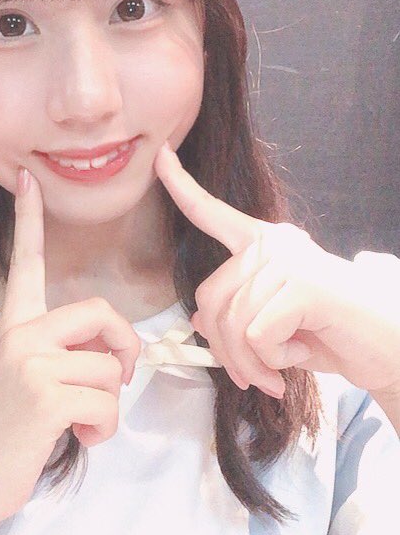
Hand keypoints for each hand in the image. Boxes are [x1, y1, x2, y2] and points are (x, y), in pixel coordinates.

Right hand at [0, 166, 140, 531]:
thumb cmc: (2, 435)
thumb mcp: (23, 380)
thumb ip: (59, 354)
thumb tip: (111, 354)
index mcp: (12, 325)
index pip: (24, 261)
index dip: (27, 218)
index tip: (27, 177)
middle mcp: (19, 335)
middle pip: (102, 315)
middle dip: (125, 351)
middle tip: (118, 380)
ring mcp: (30, 364)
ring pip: (111, 370)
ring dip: (108, 408)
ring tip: (78, 425)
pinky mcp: (45, 397)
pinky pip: (108, 404)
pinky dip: (104, 430)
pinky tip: (77, 440)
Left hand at [154, 141, 399, 398]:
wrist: (390, 344)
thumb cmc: (331, 333)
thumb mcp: (273, 324)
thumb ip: (236, 313)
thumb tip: (195, 319)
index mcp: (262, 242)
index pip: (211, 212)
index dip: (180, 186)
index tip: (159, 155)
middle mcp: (272, 243)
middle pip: (209, 299)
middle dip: (223, 350)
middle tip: (250, 379)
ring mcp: (288, 260)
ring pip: (233, 324)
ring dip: (250, 364)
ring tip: (275, 376)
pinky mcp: (304, 285)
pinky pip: (257, 336)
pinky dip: (274, 360)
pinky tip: (301, 353)